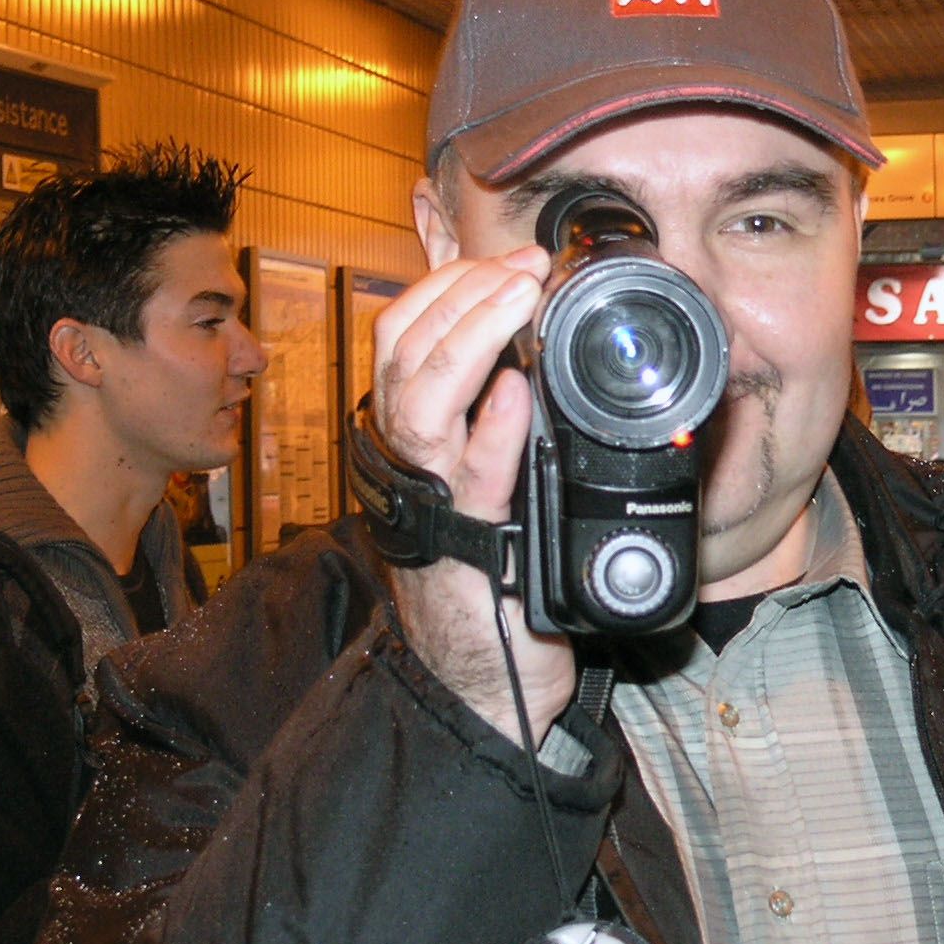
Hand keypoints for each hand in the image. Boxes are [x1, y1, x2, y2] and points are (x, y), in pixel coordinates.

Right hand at [366, 248, 575, 749]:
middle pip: (402, 352)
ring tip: (518, 299)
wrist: (488, 682)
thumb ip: (506, 423)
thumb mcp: (497, 483)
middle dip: (462, 294)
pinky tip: (515, 392)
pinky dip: (491, 428)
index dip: (449, 287)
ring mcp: (433, 502)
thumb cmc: (496, 581)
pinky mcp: (470, 548)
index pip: (404, 337)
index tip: (509, 261)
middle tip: (524, 265)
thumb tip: (542, 360)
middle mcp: (409, 463)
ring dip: (471, 338)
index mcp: (413, 440)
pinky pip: (474, 476)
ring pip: (420, 400)